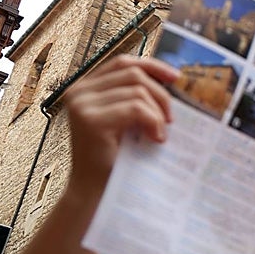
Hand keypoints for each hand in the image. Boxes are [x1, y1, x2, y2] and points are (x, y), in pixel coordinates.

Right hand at [62, 55, 176, 199]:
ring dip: (157, 113)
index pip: (123, 62)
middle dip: (160, 94)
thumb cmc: (115, 158)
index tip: (176, 78)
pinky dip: (153, 122)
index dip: (152, 66)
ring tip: (159, 134)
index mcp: (86, 87)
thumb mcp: (126, 121)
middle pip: (133, 73)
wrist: (95, 191)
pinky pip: (136, 108)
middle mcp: (79, 91)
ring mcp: (82, 104)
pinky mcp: (91, 120)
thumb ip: (135, 99)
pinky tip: (155, 139)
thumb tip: (170, 80)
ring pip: (138, 91)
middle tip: (171, 120)